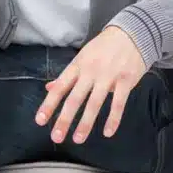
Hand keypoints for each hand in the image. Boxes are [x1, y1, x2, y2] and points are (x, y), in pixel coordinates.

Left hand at [35, 26, 146, 144]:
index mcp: (77, 66)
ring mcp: (108, 76)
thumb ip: (67, 76)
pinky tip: (108, 132)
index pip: (60, 87)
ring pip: (94, 103)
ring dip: (86, 123)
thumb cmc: (104, 48)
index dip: (49, 104)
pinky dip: (113, 119)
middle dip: (64, 119)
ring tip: (78, 139)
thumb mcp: (82, 57)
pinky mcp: (125, 80)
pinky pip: (118, 103)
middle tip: (56, 137)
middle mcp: (90, 72)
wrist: (132, 33)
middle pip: (74, 98)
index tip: (40, 120)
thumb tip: (49, 88)